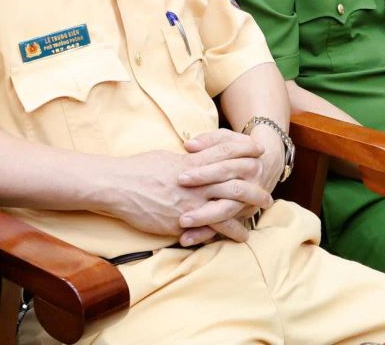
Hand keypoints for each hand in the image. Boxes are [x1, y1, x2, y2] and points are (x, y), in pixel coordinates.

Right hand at [117, 131, 272, 245]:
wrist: (118, 186)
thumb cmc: (139, 169)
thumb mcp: (166, 156)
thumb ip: (187, 159)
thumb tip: (198, 155)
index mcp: (191, 162)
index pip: (224, 151)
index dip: (244, 149)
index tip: (259, 149)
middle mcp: (196, 181)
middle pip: (234, 180)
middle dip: (254, 186)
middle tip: (267, 192)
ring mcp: (191, 202)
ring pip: (228, 205)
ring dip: (247, 210)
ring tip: (259, 214)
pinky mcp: (184, 221)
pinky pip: (212, 228)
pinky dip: (229, 232)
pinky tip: (239, 235)